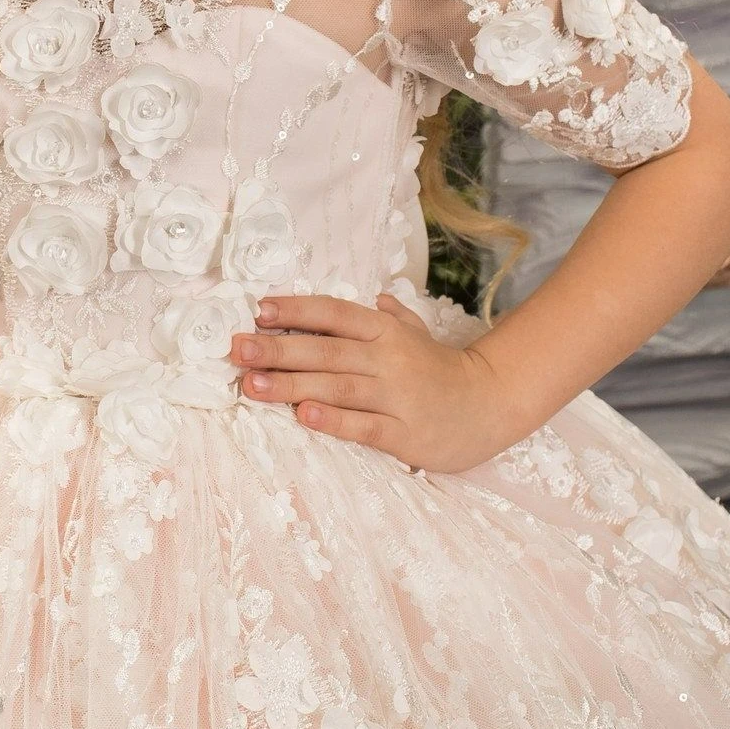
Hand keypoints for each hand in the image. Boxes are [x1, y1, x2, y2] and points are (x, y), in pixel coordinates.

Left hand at [230, 293, 518, 475]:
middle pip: (325, 350)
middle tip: (237, 349)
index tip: (258, 310)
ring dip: (290, 384)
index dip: (296, 309)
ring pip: (336, 387)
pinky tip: (303, 415)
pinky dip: (333, 420)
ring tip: (251, 384)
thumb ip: (390, 316)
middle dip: (277, 348)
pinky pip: (362, 426)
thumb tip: (373, 296)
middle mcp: (388, 358)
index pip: (335, 313)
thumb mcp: (417, 333)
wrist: (492, 404)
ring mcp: (396, 396)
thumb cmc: (442, 370)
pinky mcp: (403, 433)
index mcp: (386, 330)